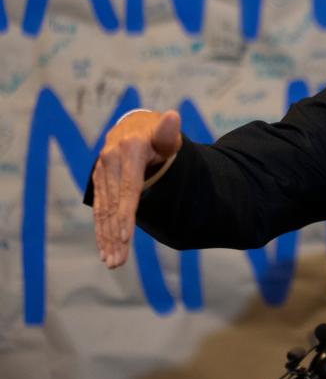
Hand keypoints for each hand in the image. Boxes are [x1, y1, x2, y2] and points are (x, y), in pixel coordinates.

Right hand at [92, 110, 180, 268]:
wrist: (137, 126)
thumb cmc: (158, 133)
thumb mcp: (166, 133)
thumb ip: (168, 131)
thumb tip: (174, 117)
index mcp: (128, 150)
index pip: (128, 188)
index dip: (126, 214)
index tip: (126, 237)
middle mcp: (109, 160)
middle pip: (113, 204)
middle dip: (115, 235)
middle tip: (118, 261)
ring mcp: (101, 171)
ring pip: (103, 209)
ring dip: (106, 237)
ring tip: (112, 261)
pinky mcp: (98, 180)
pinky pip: (99, 207)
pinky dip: (101, 228)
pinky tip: (104, 248)